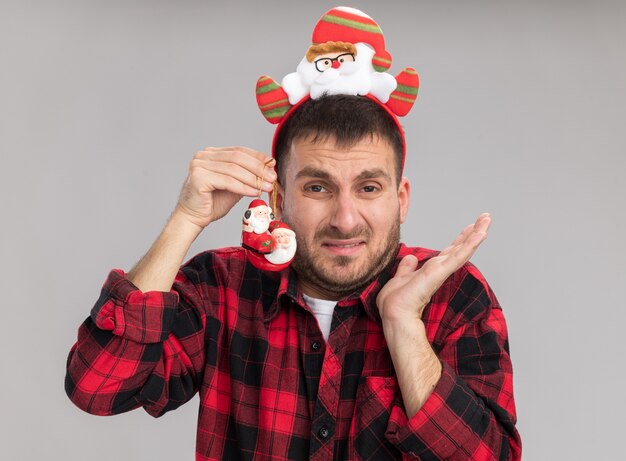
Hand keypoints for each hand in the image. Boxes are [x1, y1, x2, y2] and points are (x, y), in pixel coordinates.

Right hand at [175, 147, 275, 228]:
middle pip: (237, 158)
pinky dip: (243, 187)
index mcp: (211, 154)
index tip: (272, 164)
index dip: (257, 156)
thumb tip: (268, 168)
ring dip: (254, 179)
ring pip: (234, 169)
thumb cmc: (212, 203)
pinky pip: (227, 181)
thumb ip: (247, 176)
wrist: (193, 218)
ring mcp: (199, 165)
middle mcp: (203, 156)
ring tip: (266, 186)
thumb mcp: (234, 186)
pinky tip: (254, 192)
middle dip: (258, 168)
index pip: (238, 150)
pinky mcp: (199, 177)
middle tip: (272, 177)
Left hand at [377, 213, 491, 323]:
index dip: (460, 238)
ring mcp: (442, 270)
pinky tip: (481, 234)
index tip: (470, 226)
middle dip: (474, 232)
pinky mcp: (441, 272)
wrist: (395, 312)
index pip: (450, 251)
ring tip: (487, 220)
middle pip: (460, 247)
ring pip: (463, 249)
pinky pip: (458, 256)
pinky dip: (470, 244)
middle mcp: (439, 269)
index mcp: (432, 270)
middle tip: (486, 218)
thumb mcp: (401, 277)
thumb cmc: (396, 301)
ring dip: (476, 233)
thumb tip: (410, 258)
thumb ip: (407, 268)